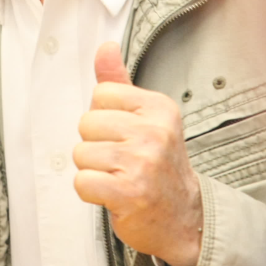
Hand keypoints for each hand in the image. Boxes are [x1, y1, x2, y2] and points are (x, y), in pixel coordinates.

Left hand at [73, 42, 202, 265]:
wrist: (185, 217)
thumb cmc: (157, 164)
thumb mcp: (146, 118)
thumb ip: (119, 83)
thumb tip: (105, 48)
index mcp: (158, 108)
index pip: (100, 94)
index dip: (103, 117)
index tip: (124, 135)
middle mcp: (154, 132)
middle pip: (86, 123)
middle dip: (95, 144)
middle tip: (120, 160)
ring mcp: (143, 163)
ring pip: (80, 153)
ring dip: (93, 170)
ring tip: (118, 176)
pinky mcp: (129, 193)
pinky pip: (82, 182)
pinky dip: (91, 191)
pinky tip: (113, 193)